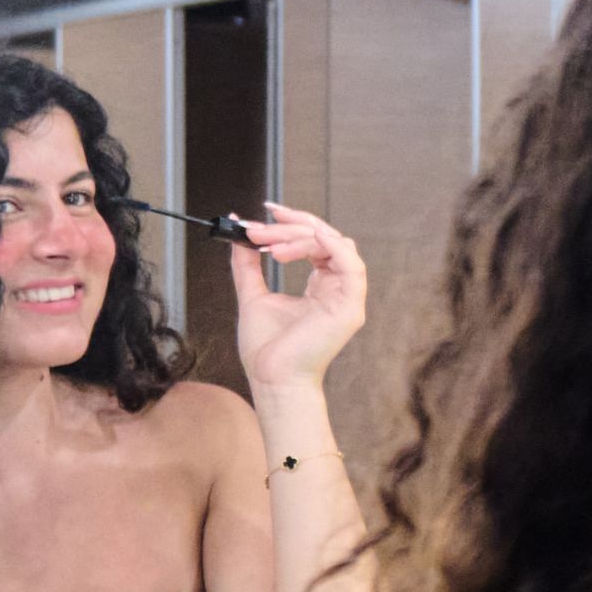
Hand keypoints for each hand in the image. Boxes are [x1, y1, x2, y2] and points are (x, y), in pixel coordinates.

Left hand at [233, 203, 367, 393]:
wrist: (272, 378)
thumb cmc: (266, 349)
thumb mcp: (252, 295)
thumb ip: (248, 264)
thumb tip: (239, 231)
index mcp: (321, 287)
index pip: (316, 243)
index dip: (293, 223)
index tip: (266, 212)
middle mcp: (338, 289)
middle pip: (326, 239)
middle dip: (291, 227)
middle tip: (259, 229)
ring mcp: (347, 298)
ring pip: (337, 245)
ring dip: (302, 237)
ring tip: (271, 245)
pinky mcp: (351, 307)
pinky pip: (352, 264)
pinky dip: (329, 246)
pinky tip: (300, 244)